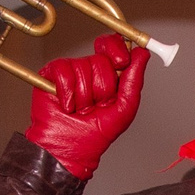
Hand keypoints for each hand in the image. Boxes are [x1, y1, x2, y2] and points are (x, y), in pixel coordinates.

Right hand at [23, 33, 147, 178]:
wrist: (71, 149)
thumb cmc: (97, 133)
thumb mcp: (125, 108)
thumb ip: (135, 80)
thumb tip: (143, 53)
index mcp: (109, 73)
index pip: (114, 46)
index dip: (117, 49)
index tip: (122, 61)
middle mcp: (89, 68)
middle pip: (101, 60)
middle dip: (102, 88)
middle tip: (97, 104)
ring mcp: (70, 70)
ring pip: (83, 67)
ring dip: (84, 97)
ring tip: (80, 109)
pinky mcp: (51, 75)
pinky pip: (63, 72)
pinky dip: (68, 94)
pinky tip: (67, 106)